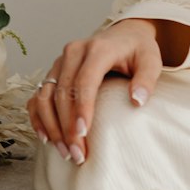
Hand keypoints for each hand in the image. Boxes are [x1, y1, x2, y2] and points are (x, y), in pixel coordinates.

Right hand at [26, 18, 163, 163]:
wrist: (124, 35)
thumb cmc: (138, 50)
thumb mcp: (151, 60)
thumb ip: (147, 79)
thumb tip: (136, 101)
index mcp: (98, 49)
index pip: (85, 80)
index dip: (82, 108)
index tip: (83, 134)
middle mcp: (74, 52)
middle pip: (63, 92)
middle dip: (67, 126)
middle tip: (77, 154)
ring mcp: (60, 61)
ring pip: (46, 95)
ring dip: (51, 126)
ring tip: (65, 151)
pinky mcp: (54, 71)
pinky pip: (38, 96)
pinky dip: (38, 117)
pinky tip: (47, 137)